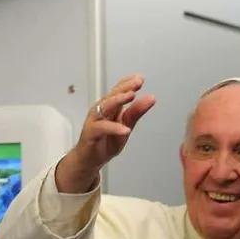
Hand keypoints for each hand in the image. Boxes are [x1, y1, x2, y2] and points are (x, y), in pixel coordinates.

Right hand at [56, 74, 155, 192]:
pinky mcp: (91, 133)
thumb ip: (136, 112)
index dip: (128, 83)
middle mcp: (101, 111)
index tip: (140, 78)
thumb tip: (150, 98)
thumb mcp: (126, 126)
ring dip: (118, 100)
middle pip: (112, 95)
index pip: (118, 90)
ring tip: (131, 96)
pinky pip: (102, 128)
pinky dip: (114, 128)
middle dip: (125, 87)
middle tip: (137, 83)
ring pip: (105, 107)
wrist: (89, 160)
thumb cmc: (105, 141)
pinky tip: (125, 129)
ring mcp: (94, 121)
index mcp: (110, 107)